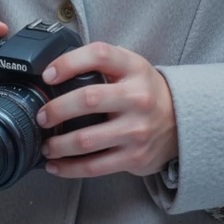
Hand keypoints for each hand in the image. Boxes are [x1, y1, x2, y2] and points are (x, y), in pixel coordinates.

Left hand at [34, 41, 178, 179]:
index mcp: (134, 69)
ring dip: (58, 144)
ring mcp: (136, 130)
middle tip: (42, 116)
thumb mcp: (132, 67)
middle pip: (88, 99)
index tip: (48, 75)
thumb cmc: (145, 91)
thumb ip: (103, 63)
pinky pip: (95, 166)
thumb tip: (57, 67)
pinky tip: (56, 165)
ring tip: (46, 144)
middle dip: (56, 109)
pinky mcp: (134, 157)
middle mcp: (137, 98)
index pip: (99, 55)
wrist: (181, 122)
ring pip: (87, 139)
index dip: (69, 62)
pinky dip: (70, 168)